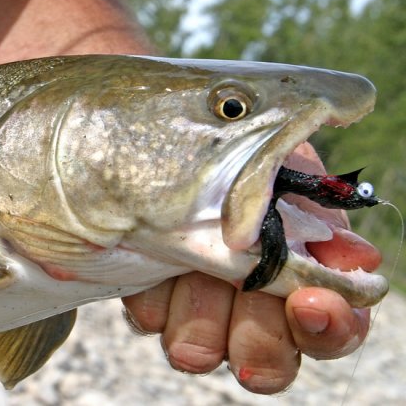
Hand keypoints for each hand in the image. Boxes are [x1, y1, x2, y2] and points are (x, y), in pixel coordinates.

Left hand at [121, 143, 380, 393]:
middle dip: (254, 326)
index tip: (309, 303)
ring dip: (198, 308)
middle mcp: (253, 316)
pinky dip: (154, 291)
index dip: (327, 328)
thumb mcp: (285, 175)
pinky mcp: (151, 307)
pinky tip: (153, 257)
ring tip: (186, 263)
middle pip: (268, 362)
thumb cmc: (242, 161)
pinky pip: (151, 321)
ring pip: (204, 352)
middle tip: (237, 282)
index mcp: (303, 287)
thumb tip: (359, 260)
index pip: (333, 332)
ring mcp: (199, 318)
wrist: (174, 150)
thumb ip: (318, 217)